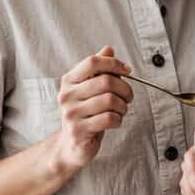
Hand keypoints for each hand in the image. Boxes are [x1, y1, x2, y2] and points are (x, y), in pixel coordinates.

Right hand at [47, 47, 129, 174]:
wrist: (71, 145)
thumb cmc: (85, 114)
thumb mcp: (90, 89)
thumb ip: (98, 70)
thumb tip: (108, 49)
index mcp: (69, 81)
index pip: (93, 62)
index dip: (114, 63)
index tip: (128, 71)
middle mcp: (66, 95)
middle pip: (106, 81)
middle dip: (125, 89)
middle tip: (128, 97)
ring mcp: (71, 114)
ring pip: (110, 101)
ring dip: (123, 106)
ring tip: (121, 110)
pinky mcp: (78, 131)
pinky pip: (109, 119)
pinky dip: (118, 120)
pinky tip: (115, 121)